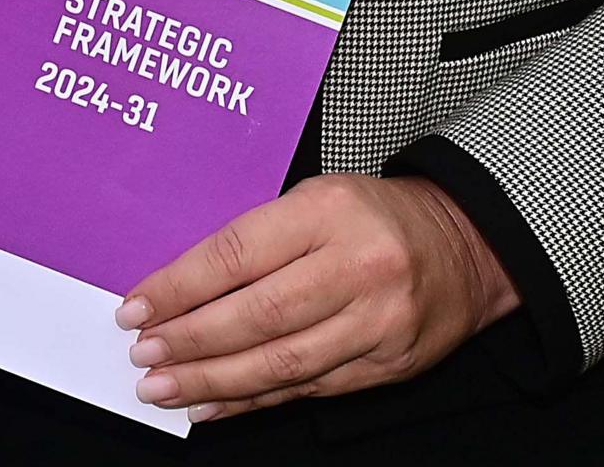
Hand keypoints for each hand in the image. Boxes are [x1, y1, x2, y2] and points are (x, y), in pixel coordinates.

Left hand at [114, 174, 520, 420]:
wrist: (467, 246)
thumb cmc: (374, 217)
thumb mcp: (316, 199)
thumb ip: (258, 239)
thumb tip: (180, 289)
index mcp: (328, 212)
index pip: (236, 255)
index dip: (179, 287)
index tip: (136, 308)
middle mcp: (356, 267)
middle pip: (256, 315)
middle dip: (189, 341)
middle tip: (144, 354)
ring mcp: (377, 322)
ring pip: (281, 362)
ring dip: (213, 381)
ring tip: (165, 388)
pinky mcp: (387, 365)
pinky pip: (308, 388)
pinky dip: (254, 401)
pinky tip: (214, 405)